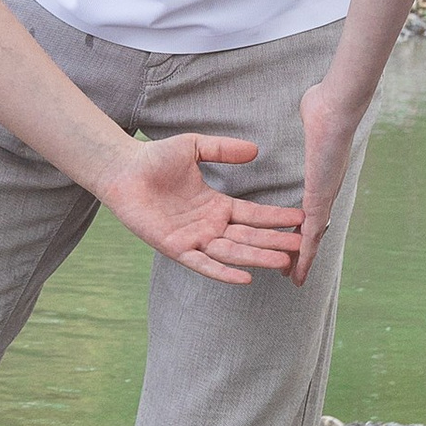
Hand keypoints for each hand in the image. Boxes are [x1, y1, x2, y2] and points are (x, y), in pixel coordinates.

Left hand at [93, 131, 305, 286]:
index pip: (254, 215)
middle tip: (303, 248)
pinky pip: (202, 263)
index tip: (302, 219)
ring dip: (257, 258)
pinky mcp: (175, 248)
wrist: (123, 170)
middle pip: (249, 237)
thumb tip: (255, 150)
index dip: (277, 218)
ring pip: (232, 252)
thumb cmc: (156, 158)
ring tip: (283, 262)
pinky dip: (223, 271)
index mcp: (217, 205)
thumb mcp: (195, 147)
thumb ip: (223, 150)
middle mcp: (209, 225)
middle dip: (275, 243)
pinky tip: (245, 278)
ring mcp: (194, 238)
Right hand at [290, 70, 365, 286]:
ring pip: (313, 238)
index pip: (312, 207)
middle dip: (303, 248)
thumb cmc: (325, 104)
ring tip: (293, 279)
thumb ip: (311, 117)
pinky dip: (305, 256)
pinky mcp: (319, 201)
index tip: (295, 236)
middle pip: (314, 228)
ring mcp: (324, 197)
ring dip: (303, 260)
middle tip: (294, 267)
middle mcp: (326, 190)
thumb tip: (312, 105)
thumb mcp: (312, 114)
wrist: (336, 106)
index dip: (303, 223)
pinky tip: (297, 272)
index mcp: (323, 175)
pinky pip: (310, 235)